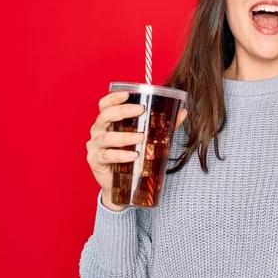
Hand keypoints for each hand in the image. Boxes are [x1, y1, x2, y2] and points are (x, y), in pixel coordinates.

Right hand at [85, 91, 187, 209]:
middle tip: (141, 111)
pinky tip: (133, 155)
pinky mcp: (95, 161)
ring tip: (141, 137)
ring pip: (106, 137)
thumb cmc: (132, 154)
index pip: (105, 105)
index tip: (127, 94)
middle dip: (123, 111)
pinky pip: (107, 156)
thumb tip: (182, 112)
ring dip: (124, 136)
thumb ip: (163, 125)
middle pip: (105, 116)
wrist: (123, 184)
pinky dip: (120, 155)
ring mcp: (94, 146)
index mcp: (108, 121)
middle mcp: (98, 131)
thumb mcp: (147, 137)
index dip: (113, 98)